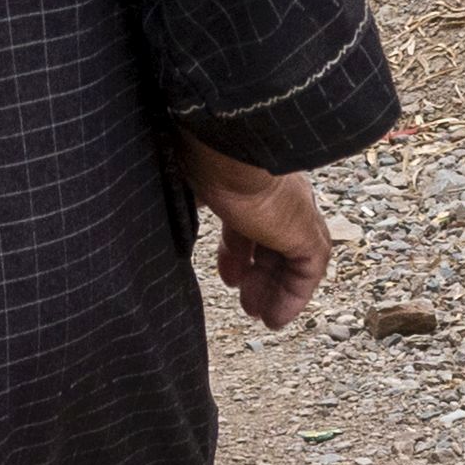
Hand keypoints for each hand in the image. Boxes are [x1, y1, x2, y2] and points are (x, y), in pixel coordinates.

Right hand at [171, 137, 329, 331]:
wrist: (226, 146)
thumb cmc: (201, 153)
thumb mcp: (192, 181)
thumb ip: (188, 197)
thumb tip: (156, 205)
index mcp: (254, 178)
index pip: (252, 218)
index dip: (238, 249)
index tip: (227, 274)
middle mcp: (279, 193)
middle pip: (273, 240)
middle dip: (257, 272)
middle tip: (244, 298)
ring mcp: (294, 211)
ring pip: (291, 258)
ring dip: (273, 289)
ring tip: (259, 314)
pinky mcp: (304, 231)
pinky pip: (307, 271)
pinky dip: (293, 297)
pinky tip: (276, 318)